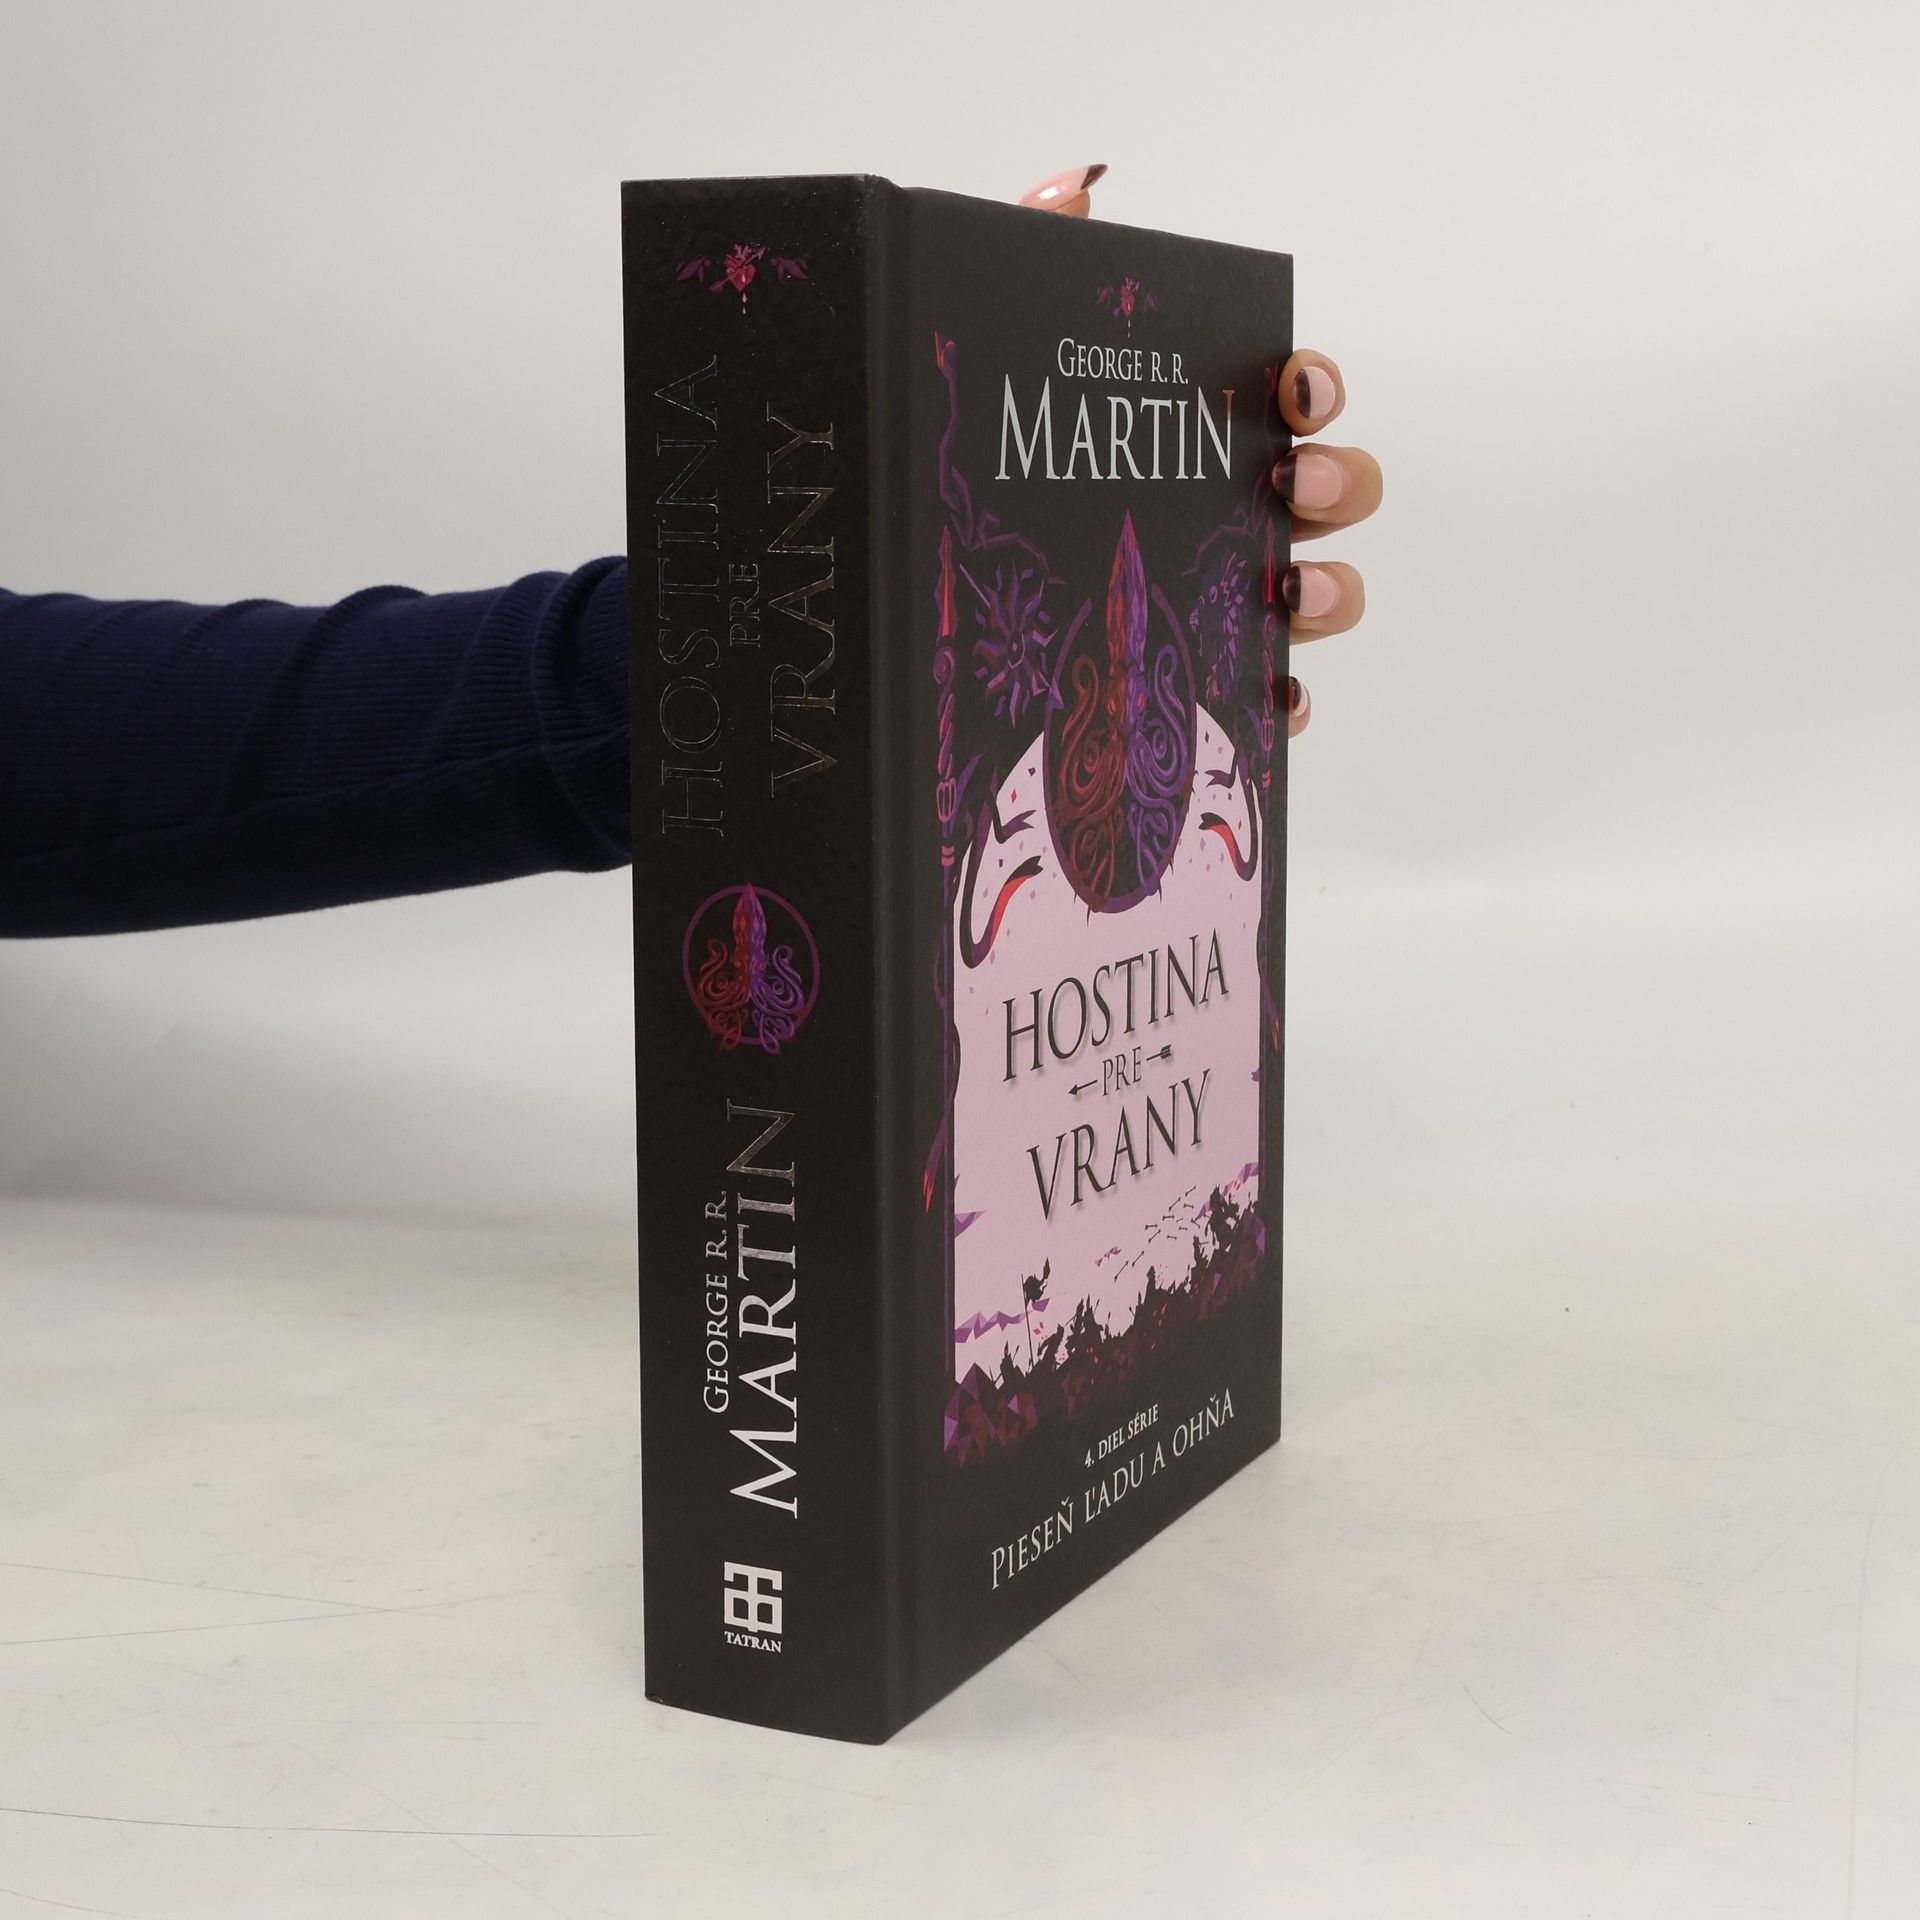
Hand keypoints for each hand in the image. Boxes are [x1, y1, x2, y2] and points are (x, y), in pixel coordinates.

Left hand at [1022, 166, 1379, 738]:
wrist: (901, 587)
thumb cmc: (976, 467)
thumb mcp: (994, 356)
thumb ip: (1032, 263)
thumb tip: (1071, 192)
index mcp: (1194, 438)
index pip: (1287, 402)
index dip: (1313, 387)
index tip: (1292, 386)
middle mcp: (1224, 517)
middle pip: (1331, 495)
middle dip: (1341, 481)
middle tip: (1295, 485)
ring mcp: (1217, 604)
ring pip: (1317, 599)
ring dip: (1332, 592)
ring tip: (1289, 592)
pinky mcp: (1195, 685)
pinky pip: (1268, 702)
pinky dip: (1286, 703)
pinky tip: (1269, 700)